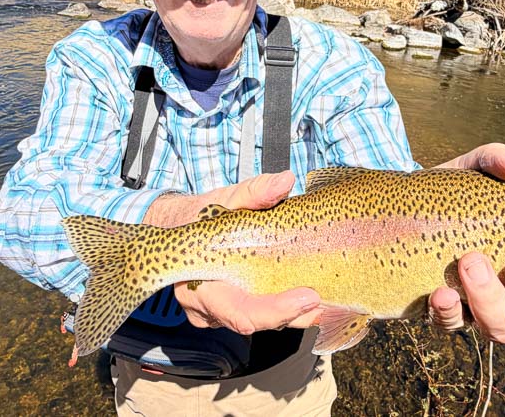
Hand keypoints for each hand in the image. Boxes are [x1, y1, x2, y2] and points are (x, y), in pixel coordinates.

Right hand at [172, 170, 323, 333]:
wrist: (179, 229)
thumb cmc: (200, 216)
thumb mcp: (224, 199)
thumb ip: (253, 193)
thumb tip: (285, 181)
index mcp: (200, 285)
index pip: (240, 311)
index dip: (275, 310)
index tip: (307, 296)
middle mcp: (208, 309)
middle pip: (257, 322)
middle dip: (294, 315)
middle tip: (324, 299)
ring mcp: (220, 316)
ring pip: (263, 323)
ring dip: (295, 314)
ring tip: (325, 297)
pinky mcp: (233, 312)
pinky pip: (261, 317)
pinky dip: (286, 309)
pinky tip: (310, 297)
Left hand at [428, 143, 504, 345]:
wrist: (400, 208)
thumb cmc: (457, 193)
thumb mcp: (477, 170)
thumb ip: (499, 161)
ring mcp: (484, 310)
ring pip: (503, 331)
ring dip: (490, 300)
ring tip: (471, 261)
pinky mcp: (445, 313)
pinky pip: (451, 325)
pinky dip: (448, 311)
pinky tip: (441, 291)